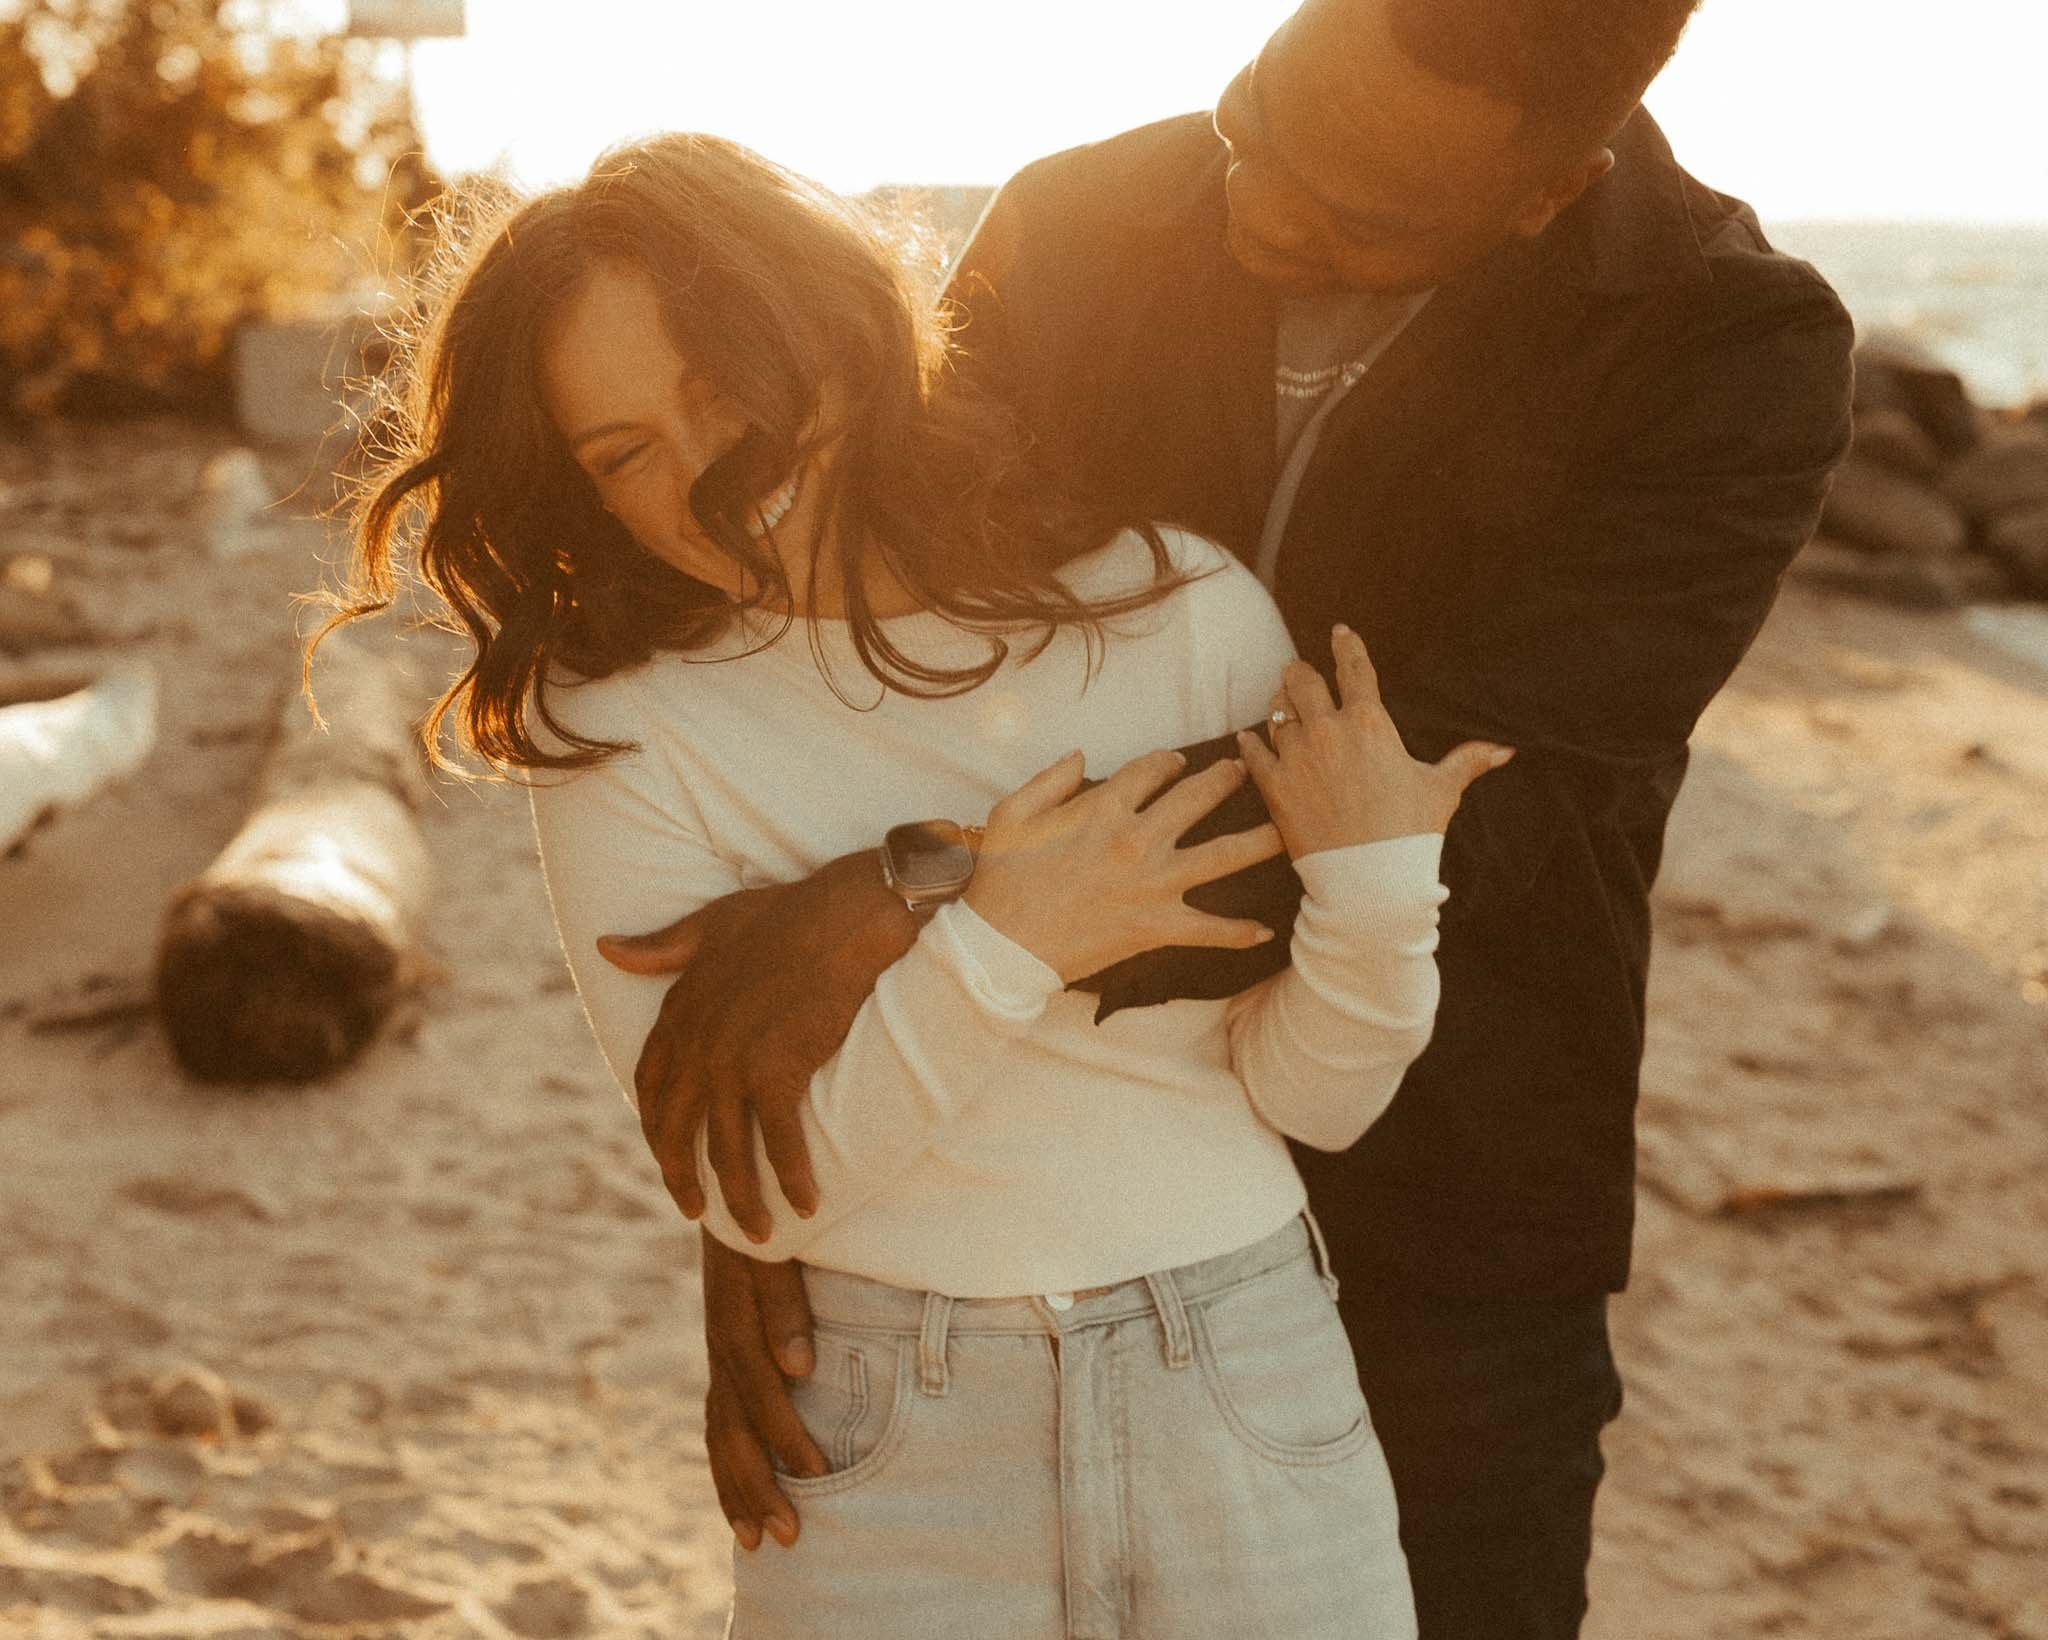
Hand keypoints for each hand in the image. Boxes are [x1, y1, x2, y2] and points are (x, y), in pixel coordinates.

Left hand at [599, 850, 919, 1238]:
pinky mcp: (777, 1073)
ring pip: (726, 1150)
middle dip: (684, 1179)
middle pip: (678, 1130)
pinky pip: (778, 1143)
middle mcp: (697, 1043)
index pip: (653, 1085)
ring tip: (759, 1231)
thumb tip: (603, 947)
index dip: (658, 1128)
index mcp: (680, 1012)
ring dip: (742, 1199)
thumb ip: (660, 947)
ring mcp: (733, 1062)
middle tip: (697, 1211)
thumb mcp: (711, 924)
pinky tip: (805, 1203)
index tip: (669, 1156)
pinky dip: (791, 1178)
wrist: (845, 916)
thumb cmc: (787, 913)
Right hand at [701, 1229, 825, 1549]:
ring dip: (740, 1488)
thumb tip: (799, 1367)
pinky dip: (727, 1470)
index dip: (784, 1431)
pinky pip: (717, 1424)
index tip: (815, 1471)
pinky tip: (739, 1508)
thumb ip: (786, 1301)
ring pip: (720, 1433)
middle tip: (791, 1533)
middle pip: (735, 1425)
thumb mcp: (776, 1244)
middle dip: (762, 1482)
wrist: (735, 1184)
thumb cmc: (770, 1212)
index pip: (758, 1386)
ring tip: (760, 1541)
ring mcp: (717, 1350)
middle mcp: (720, 1339)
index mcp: (734, 1313)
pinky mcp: (721, 1357)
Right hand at [962, 748, 1285, 983]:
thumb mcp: (1010, 814)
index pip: (1149, 770)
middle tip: (1247, 770)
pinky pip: (1206, 929)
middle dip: (1226, 779)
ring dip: (1259, 839)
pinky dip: (1236, 932)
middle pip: (1196, 798)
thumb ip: (1048, 779)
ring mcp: (1152, 884)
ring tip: (1286, 828)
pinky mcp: (1156, 926)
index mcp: (1103, 809)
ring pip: (1221, 855)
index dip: (1168, 760)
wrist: (1003, 945)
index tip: (1179, 760)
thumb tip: (1080, 755)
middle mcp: (1137, 839)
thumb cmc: (1001, 880)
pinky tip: (1264, 931)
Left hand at [1239, 624, 1512, 855]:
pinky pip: (1253, 752)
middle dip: (1300, 673)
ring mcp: (1297, 757)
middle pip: (1303, 681)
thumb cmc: (1409, 834)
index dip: (1347, 645)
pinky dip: (1250, 743)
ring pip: (1276, 713)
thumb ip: (1467, 761)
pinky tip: (1247, 738)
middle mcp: (1328, 731)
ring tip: (1279, 703)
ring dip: (1278, 705)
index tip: (1340, 632)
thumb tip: (1505, 749)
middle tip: (1297, 671)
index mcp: (1369, 723)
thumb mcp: (1440, 790)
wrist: (1369, 880)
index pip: (1355, 669)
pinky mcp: (1274, 786)